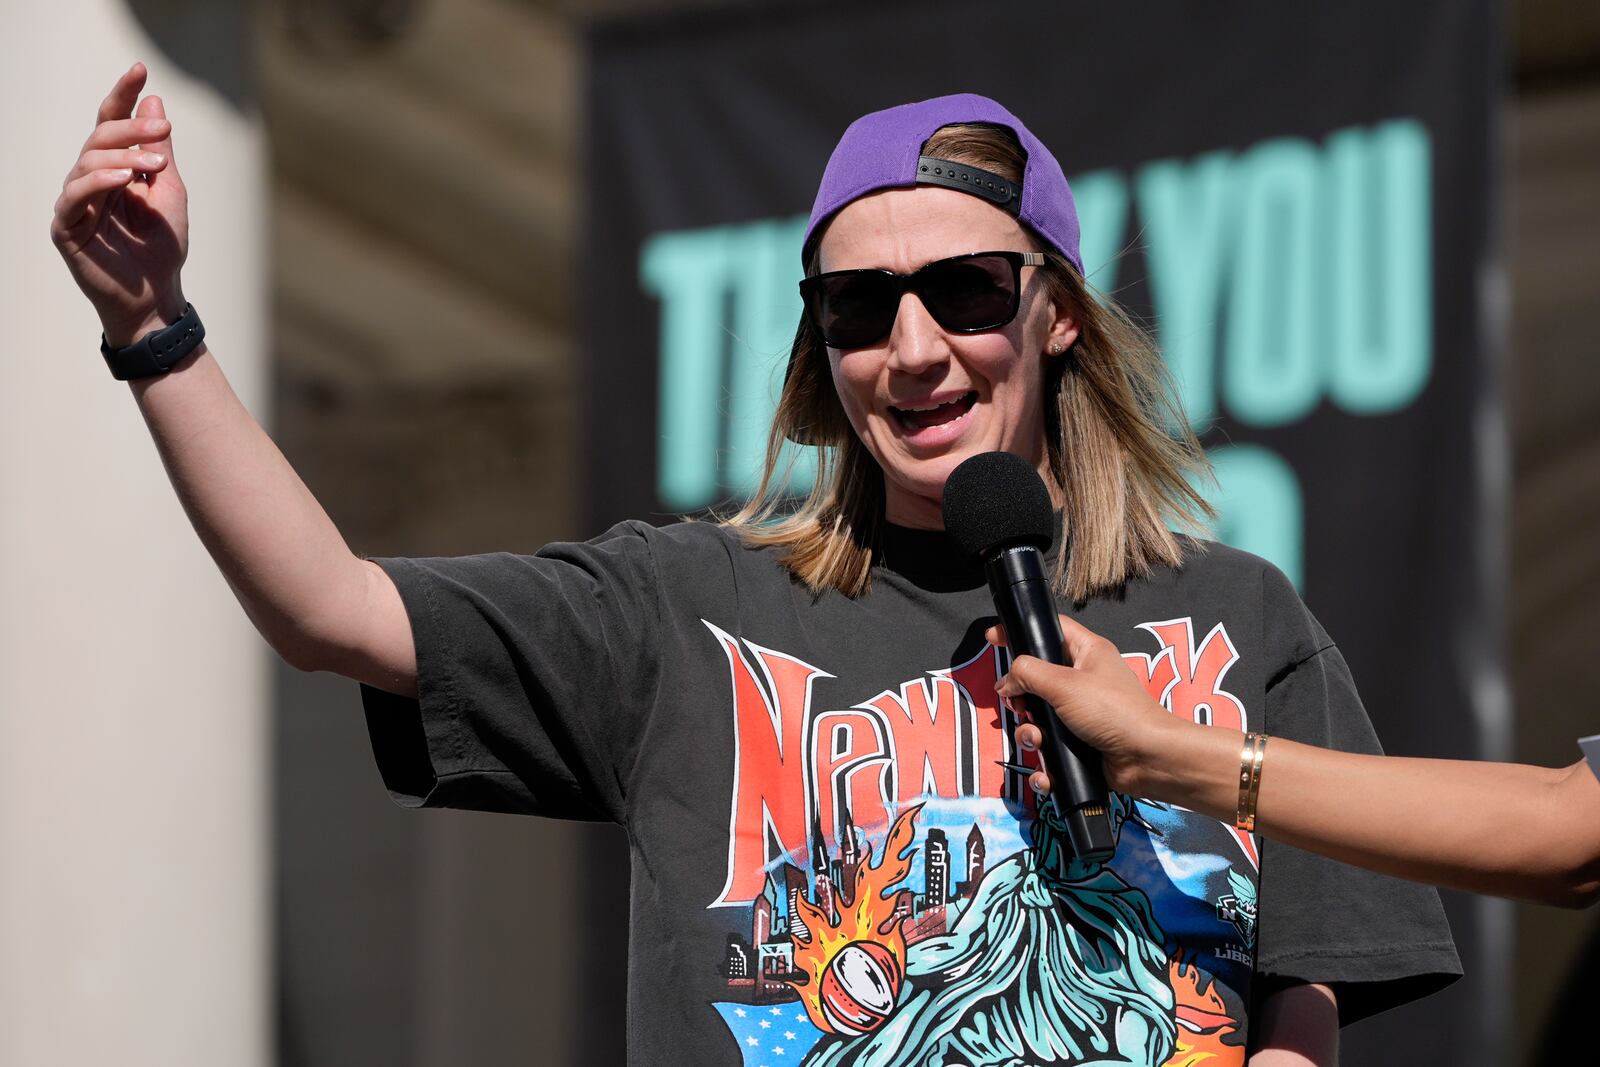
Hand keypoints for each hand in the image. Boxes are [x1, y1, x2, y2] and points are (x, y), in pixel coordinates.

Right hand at [50, 62, 188, 347]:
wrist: (157, 296)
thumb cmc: (161, 248)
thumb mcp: (169, 191)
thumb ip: (159, 151)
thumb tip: (153, 103)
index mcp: (113, 168)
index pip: (112, 122)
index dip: (123, 95)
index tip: (141, 69)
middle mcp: (90, 179)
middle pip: (100, 136)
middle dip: (132, 128)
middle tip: (163, 128)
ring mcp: (75, 202)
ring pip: (87, 160)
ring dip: (123, 156)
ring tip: (153, 163)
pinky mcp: (65, 226)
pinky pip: (74, 195)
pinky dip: (99, 181)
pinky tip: (124, 179)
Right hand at [988, 613, 1175, 795]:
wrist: (1147, 759)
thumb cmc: (1112, 711)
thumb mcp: (1064, 683)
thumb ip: (1027, 674)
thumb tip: (1005, 682)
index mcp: (1087, 653)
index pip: (1049, 630)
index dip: (1021, 631)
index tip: (993, 638)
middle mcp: (1083, 680)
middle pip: (1035, 680)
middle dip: (1021, 698)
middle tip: (1019, 706)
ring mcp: (1080, 714)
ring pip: (1038, 719)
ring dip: (1030, 734)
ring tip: (1038, 741)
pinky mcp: (1079, 744)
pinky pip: (1049, 750)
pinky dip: (1043, 762)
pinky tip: (1046, 771)